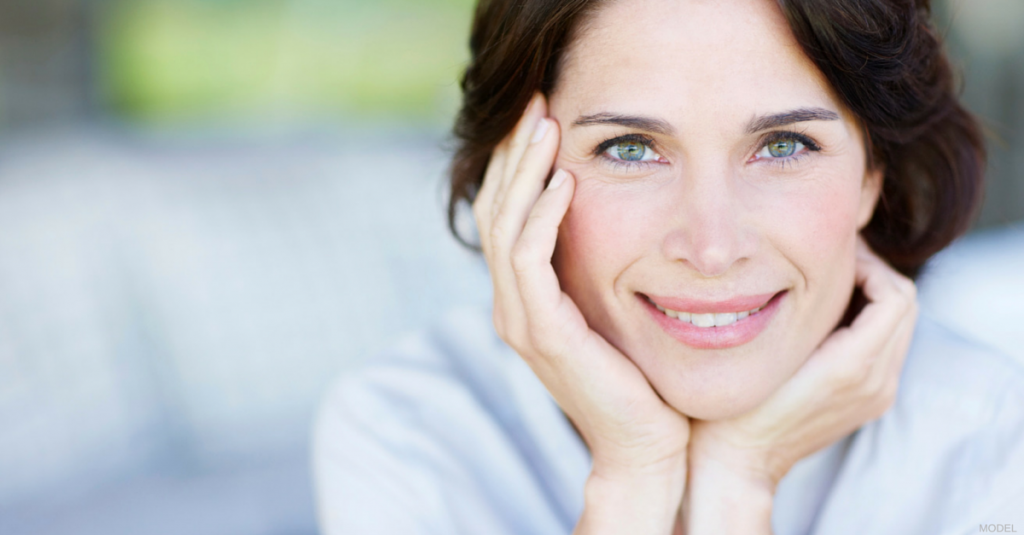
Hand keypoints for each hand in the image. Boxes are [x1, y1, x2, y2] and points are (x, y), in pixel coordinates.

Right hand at [473, 93, 689, 534]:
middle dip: (513, 153)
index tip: (540, 114)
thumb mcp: (611, 307)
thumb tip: (608, 215)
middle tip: (535, 101)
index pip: (504, 215)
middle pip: (495, 211)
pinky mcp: (544, 334)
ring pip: (506, 228)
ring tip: (545, 125)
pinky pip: (530, 262)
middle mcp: (511, 306)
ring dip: (524, 172)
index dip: (515, 163)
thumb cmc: (640, 375)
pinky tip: (566, 183)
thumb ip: (594, 267)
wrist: (648, 443)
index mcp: (523, 298)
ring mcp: (521, 321)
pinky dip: (543, 218)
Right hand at [684, 237, 917, 532]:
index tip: (835, 253)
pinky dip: (872, 322)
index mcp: (853, 366)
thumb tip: (821, 263)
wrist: (738, 460)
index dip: (870, 264)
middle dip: (877, 274)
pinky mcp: (870, 403)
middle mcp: (876, 382)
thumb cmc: (737, 402)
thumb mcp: (767, 347)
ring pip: (901, 326)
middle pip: (906, 306)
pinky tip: (830, 316)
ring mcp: (877, 396)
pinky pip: (888, 348)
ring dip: (875, 297)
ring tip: (833, 282)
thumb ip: (802, 307)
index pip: (894, 295)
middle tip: (837, 259)